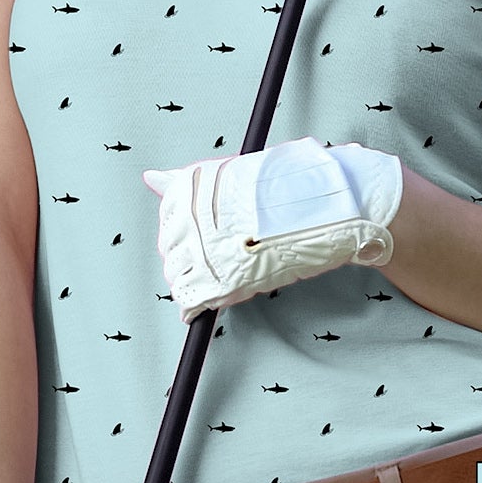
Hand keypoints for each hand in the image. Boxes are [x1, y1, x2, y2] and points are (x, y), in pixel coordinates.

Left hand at [144, 137, 402, 320]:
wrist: (330, 204)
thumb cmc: (290, 187)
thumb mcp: (234, 174)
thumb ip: (189, 183)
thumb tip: (150, 177)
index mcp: (194, 186)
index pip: (168, 218)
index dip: (182, 234)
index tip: (196, 239)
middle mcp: (195, 215)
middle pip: (169, 248)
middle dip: (184, 258)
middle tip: (211, 261)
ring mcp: (209, 247)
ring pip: (178, 274)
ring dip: (190, 281)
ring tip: (214, 279)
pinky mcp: (226, 278)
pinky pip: (193, 298)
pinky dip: (194, 306)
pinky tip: (199, 308)